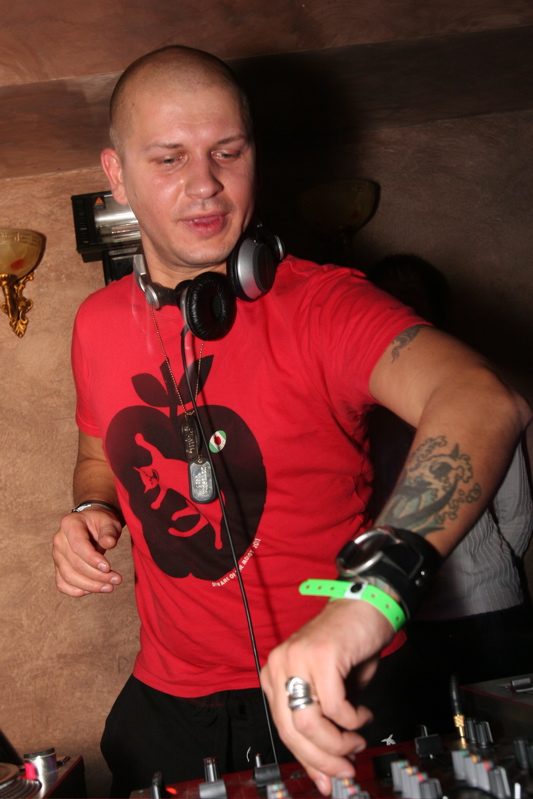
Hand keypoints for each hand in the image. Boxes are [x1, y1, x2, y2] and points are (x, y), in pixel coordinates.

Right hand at [52, 508, 123, 596]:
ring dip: (90, 586)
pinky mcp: (58, 567)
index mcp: (69, 524)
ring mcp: (57, 555)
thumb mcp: (108, 522)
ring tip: (109, 587)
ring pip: (68, 576)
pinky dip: (76, 591)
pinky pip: (62, 584)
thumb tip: (109, 543)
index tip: (108, 567)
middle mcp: (59, 540)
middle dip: (97, 575)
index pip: (78, 545)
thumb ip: (109, 532)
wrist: (91, 525)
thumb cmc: (101, 522)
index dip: (92, 559)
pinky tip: (93, 590)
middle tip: (116, 580)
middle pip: (75, 563)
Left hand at [261, 598, 394, 795]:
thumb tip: (330, 771)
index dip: (307, 761)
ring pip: (309, 723)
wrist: (366, 606)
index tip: (326, 781)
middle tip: (347, 769)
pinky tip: (363, 714)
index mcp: (275, 674)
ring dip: (339, 742)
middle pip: (291, 730)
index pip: (283, 730)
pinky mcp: (321, 655)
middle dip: (323, 759)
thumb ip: (325, 725)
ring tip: (358, 738)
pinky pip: (335, 705)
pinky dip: (352, 719)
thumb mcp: (331, 692)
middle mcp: (280, 665)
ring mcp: (297, 658)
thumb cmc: (349, 647)